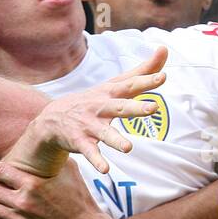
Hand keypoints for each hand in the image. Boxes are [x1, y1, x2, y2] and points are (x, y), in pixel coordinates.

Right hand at [13, 46, 168, 175]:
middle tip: (152, 108)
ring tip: (128, 148)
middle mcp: (100, 107)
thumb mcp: (116, 84)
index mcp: (111, 93)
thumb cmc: (94, 100)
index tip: (163, 77)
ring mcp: (89, 124)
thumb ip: (141, 70)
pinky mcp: (79, 141)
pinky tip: (105, 169)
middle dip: (135, 108)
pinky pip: (89, 152)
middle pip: (119, 107)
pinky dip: (96, 160)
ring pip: (104, 133)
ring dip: (115, 140)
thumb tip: (165, 49)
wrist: (53, 119)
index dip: (146, 81)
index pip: (131, 85)